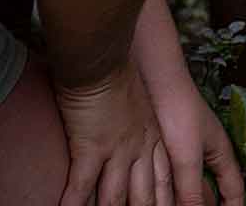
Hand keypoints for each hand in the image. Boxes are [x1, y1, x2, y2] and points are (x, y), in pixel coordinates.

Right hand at [54, 67, 172, 205]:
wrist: (103, 55)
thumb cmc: (114, 71)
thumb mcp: (137, 99)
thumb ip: (135, 119)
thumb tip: (126, 131)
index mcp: (153, 137)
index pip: (167, 180)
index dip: (172, 201)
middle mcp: (139, 148)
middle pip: (147, 196)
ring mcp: (116, 150)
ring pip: (117, 199)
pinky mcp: (91, 147)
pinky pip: (81, 186)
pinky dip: (73, 205)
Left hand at [138, 68, 243, 205]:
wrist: (157, 83)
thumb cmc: (179, 113)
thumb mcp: (187, 158)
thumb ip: (191, 190)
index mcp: (221, 153)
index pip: (234, 189)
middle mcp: (208, 152)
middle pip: (214, 190)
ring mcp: (190, 148)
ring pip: (193, 184)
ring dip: (188, 199)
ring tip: (176, 205)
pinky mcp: (171, 144)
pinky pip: (176, 174)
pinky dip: (170, 189)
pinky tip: (158, 196)